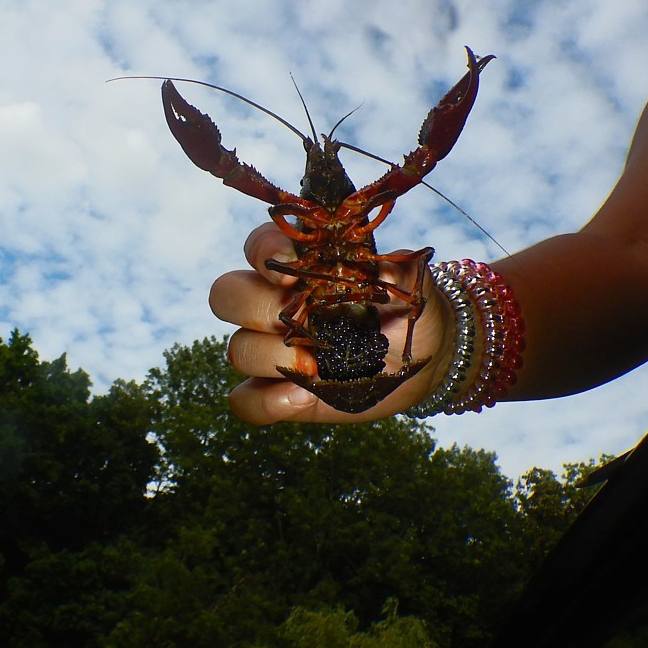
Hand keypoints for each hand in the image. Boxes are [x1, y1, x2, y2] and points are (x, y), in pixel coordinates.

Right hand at [208, 222, 457, 423]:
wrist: (421, 361)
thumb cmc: (407, 312)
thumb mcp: (411, 287)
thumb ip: (397, 272)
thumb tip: (383, 270)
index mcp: (300, 266)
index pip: (260, 245)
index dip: (264, 252)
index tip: (292, 270)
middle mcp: (275, 304)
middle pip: (226, 294)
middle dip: (255, 306)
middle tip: (299, 319)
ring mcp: (271, 350)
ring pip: (237, 348)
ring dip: (271, 357)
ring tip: (316, 367)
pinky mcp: (276, 392)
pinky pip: (245, 400)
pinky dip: (266, 402)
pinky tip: (302, 398)